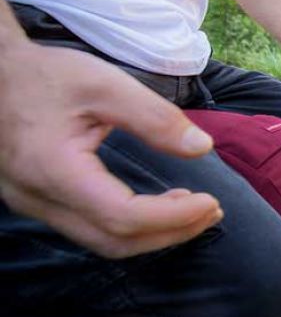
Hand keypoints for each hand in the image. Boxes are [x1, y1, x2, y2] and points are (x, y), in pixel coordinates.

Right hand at [0, 43, 222, 258]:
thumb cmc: (46, 74)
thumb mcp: (105, 84)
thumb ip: (154, 118)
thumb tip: (202, 147)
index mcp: (54, 169)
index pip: (122, 216)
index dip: (173, 217)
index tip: (212, 202)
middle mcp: (37, 198)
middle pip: (114, 241)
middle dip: (170, 233)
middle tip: (212, 212)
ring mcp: (32, 204)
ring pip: (100, 242)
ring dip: (152, 233)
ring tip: (193, 210)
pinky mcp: (36, 201)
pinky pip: (88, 229)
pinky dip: (129, 226)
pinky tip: (158, 205)